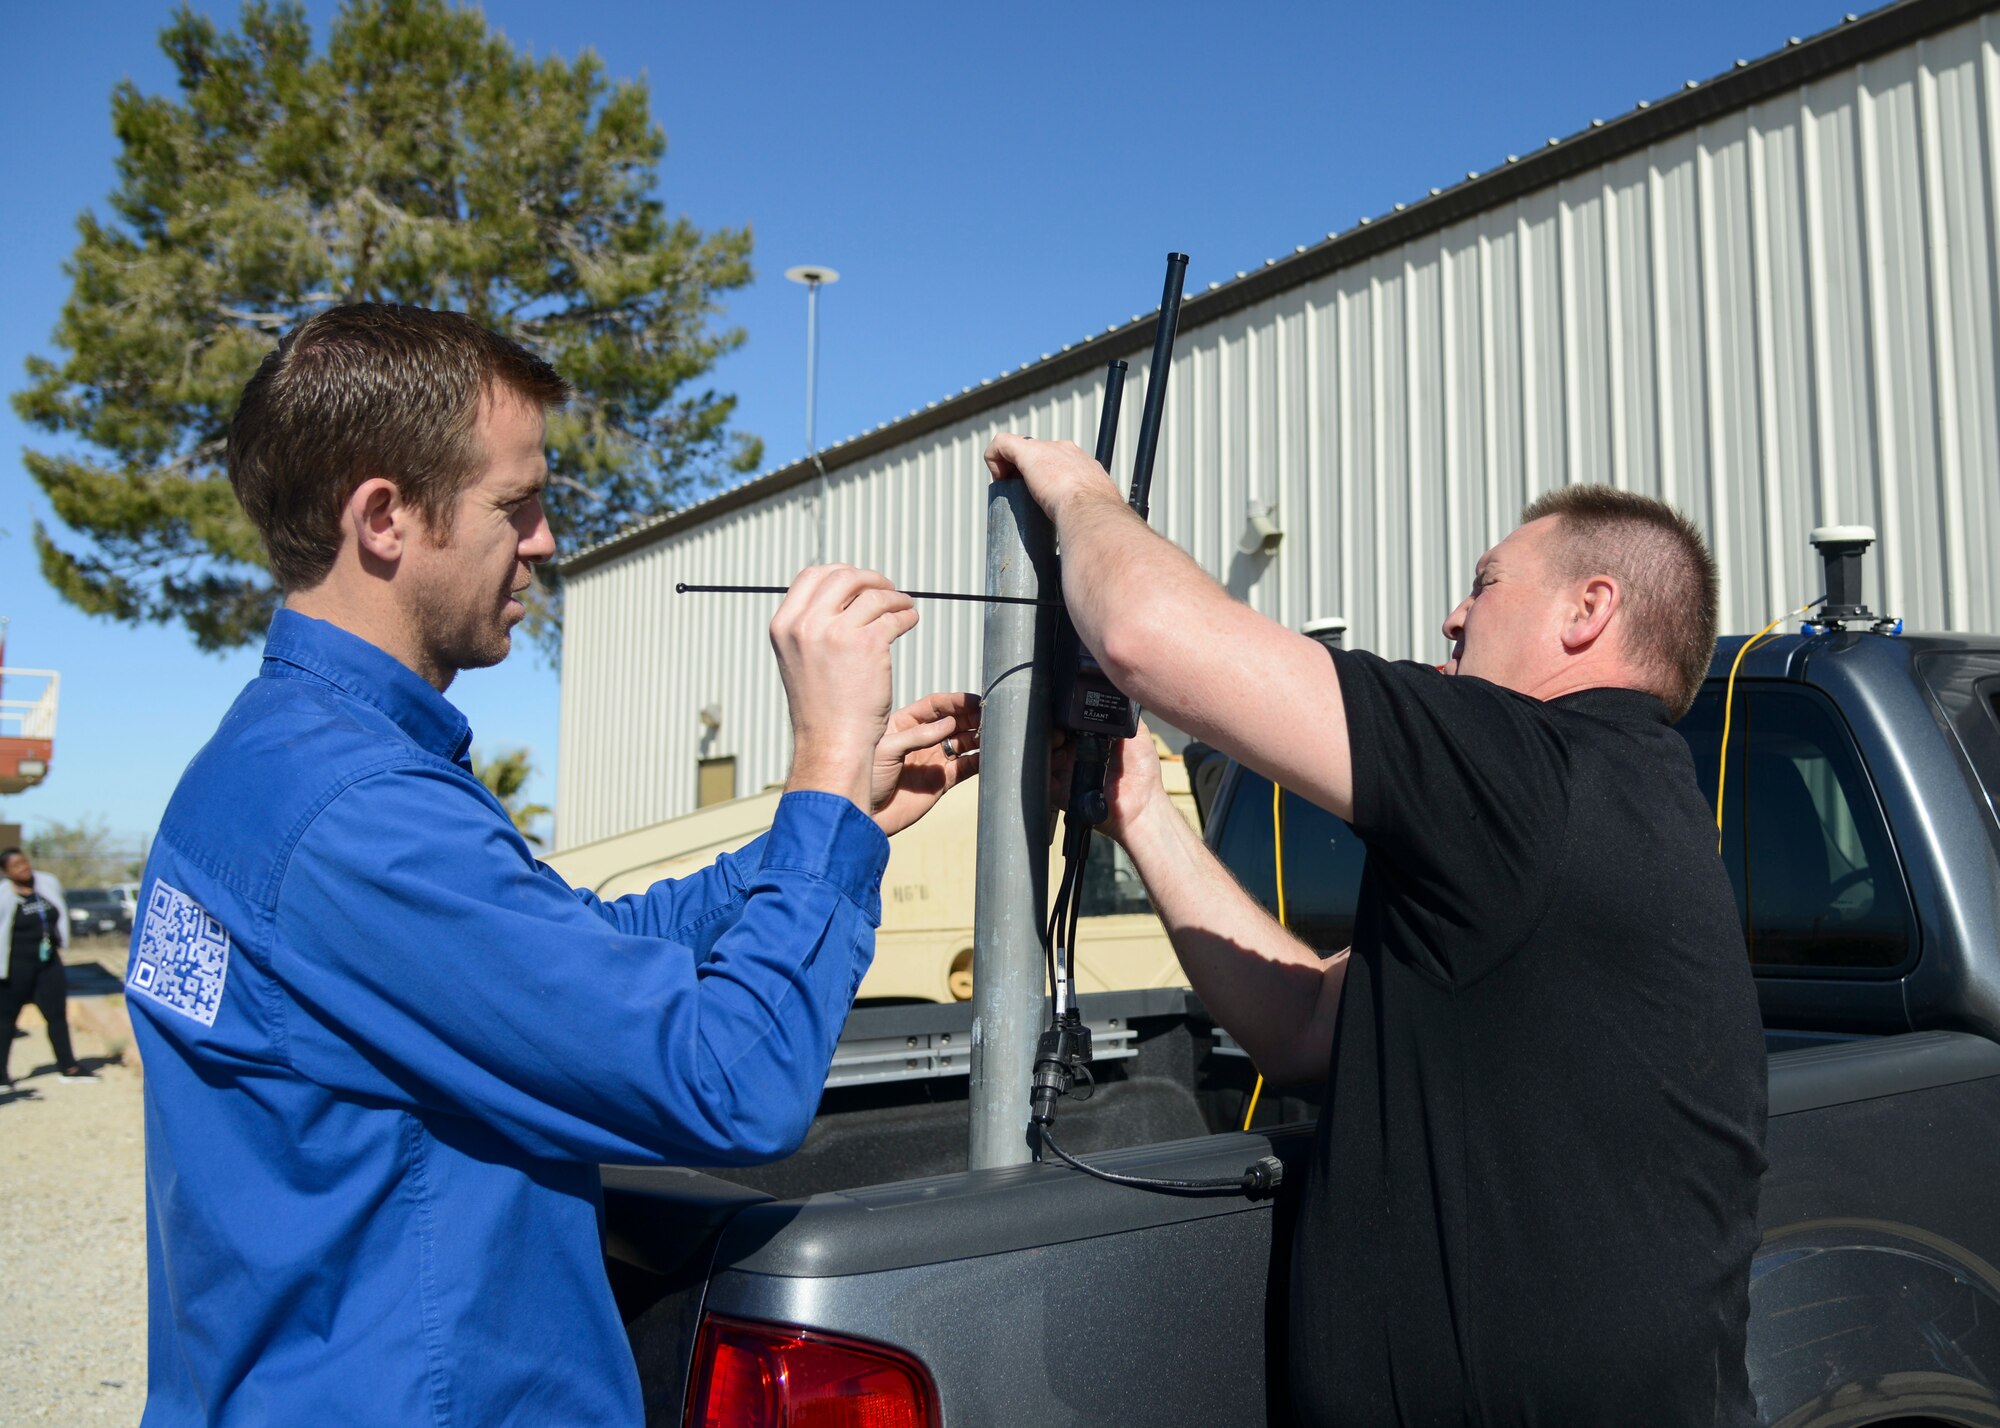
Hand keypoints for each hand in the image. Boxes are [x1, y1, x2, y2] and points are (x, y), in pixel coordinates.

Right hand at [771, 565, 918, 810]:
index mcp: (784, 626)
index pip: (811, 575)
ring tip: (904, 607)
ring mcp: (836, 632)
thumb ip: (811, 629)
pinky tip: (909, 621)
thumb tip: (842, 600)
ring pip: (874, 594)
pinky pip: (894, 614)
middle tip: (887, 590)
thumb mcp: (798, 661)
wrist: (831, 744)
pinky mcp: (869, 644)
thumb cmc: (821, 710)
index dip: (839, 573)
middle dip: (870, 578)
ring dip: (894, 597)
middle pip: (844, 576)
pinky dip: (906, 615)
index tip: (858, 583)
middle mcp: (806, 624)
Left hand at [870, 691, 979, 835]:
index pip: (935, 706)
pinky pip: (966, 767)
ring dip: (978, 737)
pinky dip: (980, 760)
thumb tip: (950, 723)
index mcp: (905, 725)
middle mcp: (922, 740)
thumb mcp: (887, 749)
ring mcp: (933, 760)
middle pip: (953, 721)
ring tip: (994, 733)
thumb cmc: (867, 777)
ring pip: (963, 742)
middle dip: (972, 717)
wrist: (866, 815)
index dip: (955, 702)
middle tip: (990, 715)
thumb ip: (918, 736)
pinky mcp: (942, 782)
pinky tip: (991, 755)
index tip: (974, 700)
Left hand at [984, 434, 1123, 522]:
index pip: (1062, 465)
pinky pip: (1002, 443)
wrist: (1090, 512)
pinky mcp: (1027, 451)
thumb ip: (1093, 524)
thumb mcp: (1099, 517)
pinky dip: (993, 457)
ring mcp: (1047, 449)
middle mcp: (1067, 451)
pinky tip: (997, 481)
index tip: (1045, 500)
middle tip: (1024, 500)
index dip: (1049, 479)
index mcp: (1085, 465)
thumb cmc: (1096, 522)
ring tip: (1011, 496)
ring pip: (1021, 449)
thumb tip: (1089, 545)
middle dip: (1029, 474)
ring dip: (1010, 470)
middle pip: (1040, 456)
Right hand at [1048, 719, 1175, 849]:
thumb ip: (1122, 713)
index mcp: (1090, 739)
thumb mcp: (1136, 732)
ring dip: (1047, 745)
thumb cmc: (1142, 772)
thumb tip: (1114, 691)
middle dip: (1051, 728)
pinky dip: (1043, 769)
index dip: (1064, 715)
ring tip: (1059, 743)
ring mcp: (1066, 771)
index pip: (1068, 722)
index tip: (1066, 711)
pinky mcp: (1060, 790)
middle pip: (1052, 734)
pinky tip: (1057, 761)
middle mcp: (1075, 753)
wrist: (1141, 806)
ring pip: (1044, 753)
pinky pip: (1043, 778)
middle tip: (1062, 730)